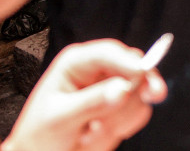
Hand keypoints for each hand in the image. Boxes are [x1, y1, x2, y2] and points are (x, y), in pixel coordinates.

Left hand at [2, 40, 166, 150]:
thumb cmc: (40, 136)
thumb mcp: (60, 118)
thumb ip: (91, 103)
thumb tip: (122, 88)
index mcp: (77, 63)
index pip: (109, 53)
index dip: (127, 62)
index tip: (141, 74)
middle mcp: (99, 72)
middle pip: (133, 68)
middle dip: (134, 91)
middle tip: (149, 97)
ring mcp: (113, 90)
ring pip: (140, 92)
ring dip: (122, 117)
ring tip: (93, 131)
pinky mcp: (122, 108)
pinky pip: (140, 112)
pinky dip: (126, 126)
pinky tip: (102, 132)